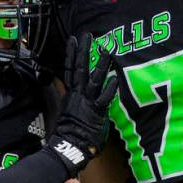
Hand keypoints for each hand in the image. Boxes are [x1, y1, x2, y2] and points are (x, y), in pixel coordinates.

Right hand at [45, 33, 117, 175]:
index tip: (73, 39)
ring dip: (100, 64)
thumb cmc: (69, 135)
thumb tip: (73, 96)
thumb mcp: (69, 113)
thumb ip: (74, 102)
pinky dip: (109, 89)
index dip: (72, 54)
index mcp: (70, 94)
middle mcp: (77, 95)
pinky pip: (104, 99)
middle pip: (80, 68)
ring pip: (93, 79)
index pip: (70, 69)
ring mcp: (86, 102)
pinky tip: (115, 78)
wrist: (67, 148)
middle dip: (84, 50)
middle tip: (87, 34)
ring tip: (106, 49)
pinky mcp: (95, 112)